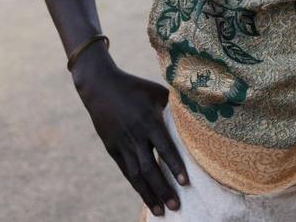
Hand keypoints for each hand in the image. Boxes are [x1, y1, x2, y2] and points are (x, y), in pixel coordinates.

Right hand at [73, 51, 187, 216]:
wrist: (100, 86)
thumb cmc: (135, 87)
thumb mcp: (155, 91)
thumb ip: (173, 106)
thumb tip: (195, 114)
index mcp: (149, 120)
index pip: (165, 147)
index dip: (175, 165)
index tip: (185, 183)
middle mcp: (135, 135)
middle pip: (150, 167)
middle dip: (163, 189)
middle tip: (176, 206)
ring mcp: (122, 144)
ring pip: (137, 175)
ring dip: (149, 194)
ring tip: (161, 212)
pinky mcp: (112, 149)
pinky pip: (126, 171)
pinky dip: (137, 186)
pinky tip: (146, 198)